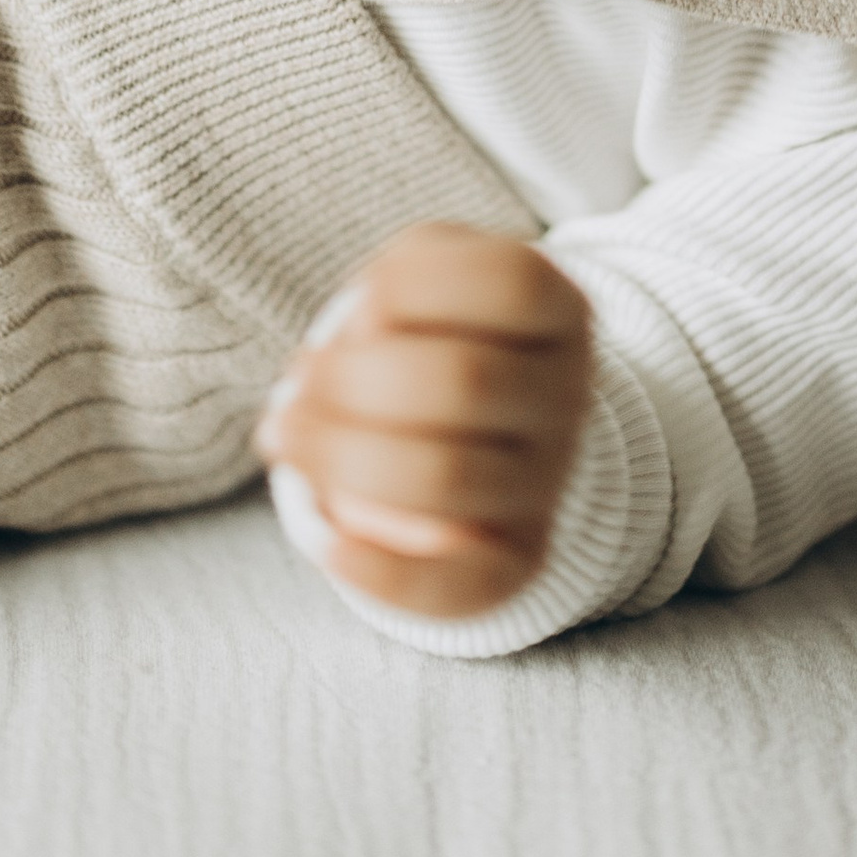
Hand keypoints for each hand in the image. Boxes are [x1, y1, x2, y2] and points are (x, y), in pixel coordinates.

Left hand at [255, 224, 595, 620]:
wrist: (482, 423)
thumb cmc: (433, 330)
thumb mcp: (421, 275)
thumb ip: (390, 291)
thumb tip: (339, 360)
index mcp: (560, 308)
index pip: (510, 285)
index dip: (413, 295)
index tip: (360, 315)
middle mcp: (569, 395)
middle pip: (465, 382)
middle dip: (350, 384)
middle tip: (291, 395)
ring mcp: (550, 481)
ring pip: (449, 479)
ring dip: (340, 460)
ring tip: (287, 442)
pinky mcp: (520, 558)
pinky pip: (461, 581)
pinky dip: (382, 569)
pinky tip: (328, 542)